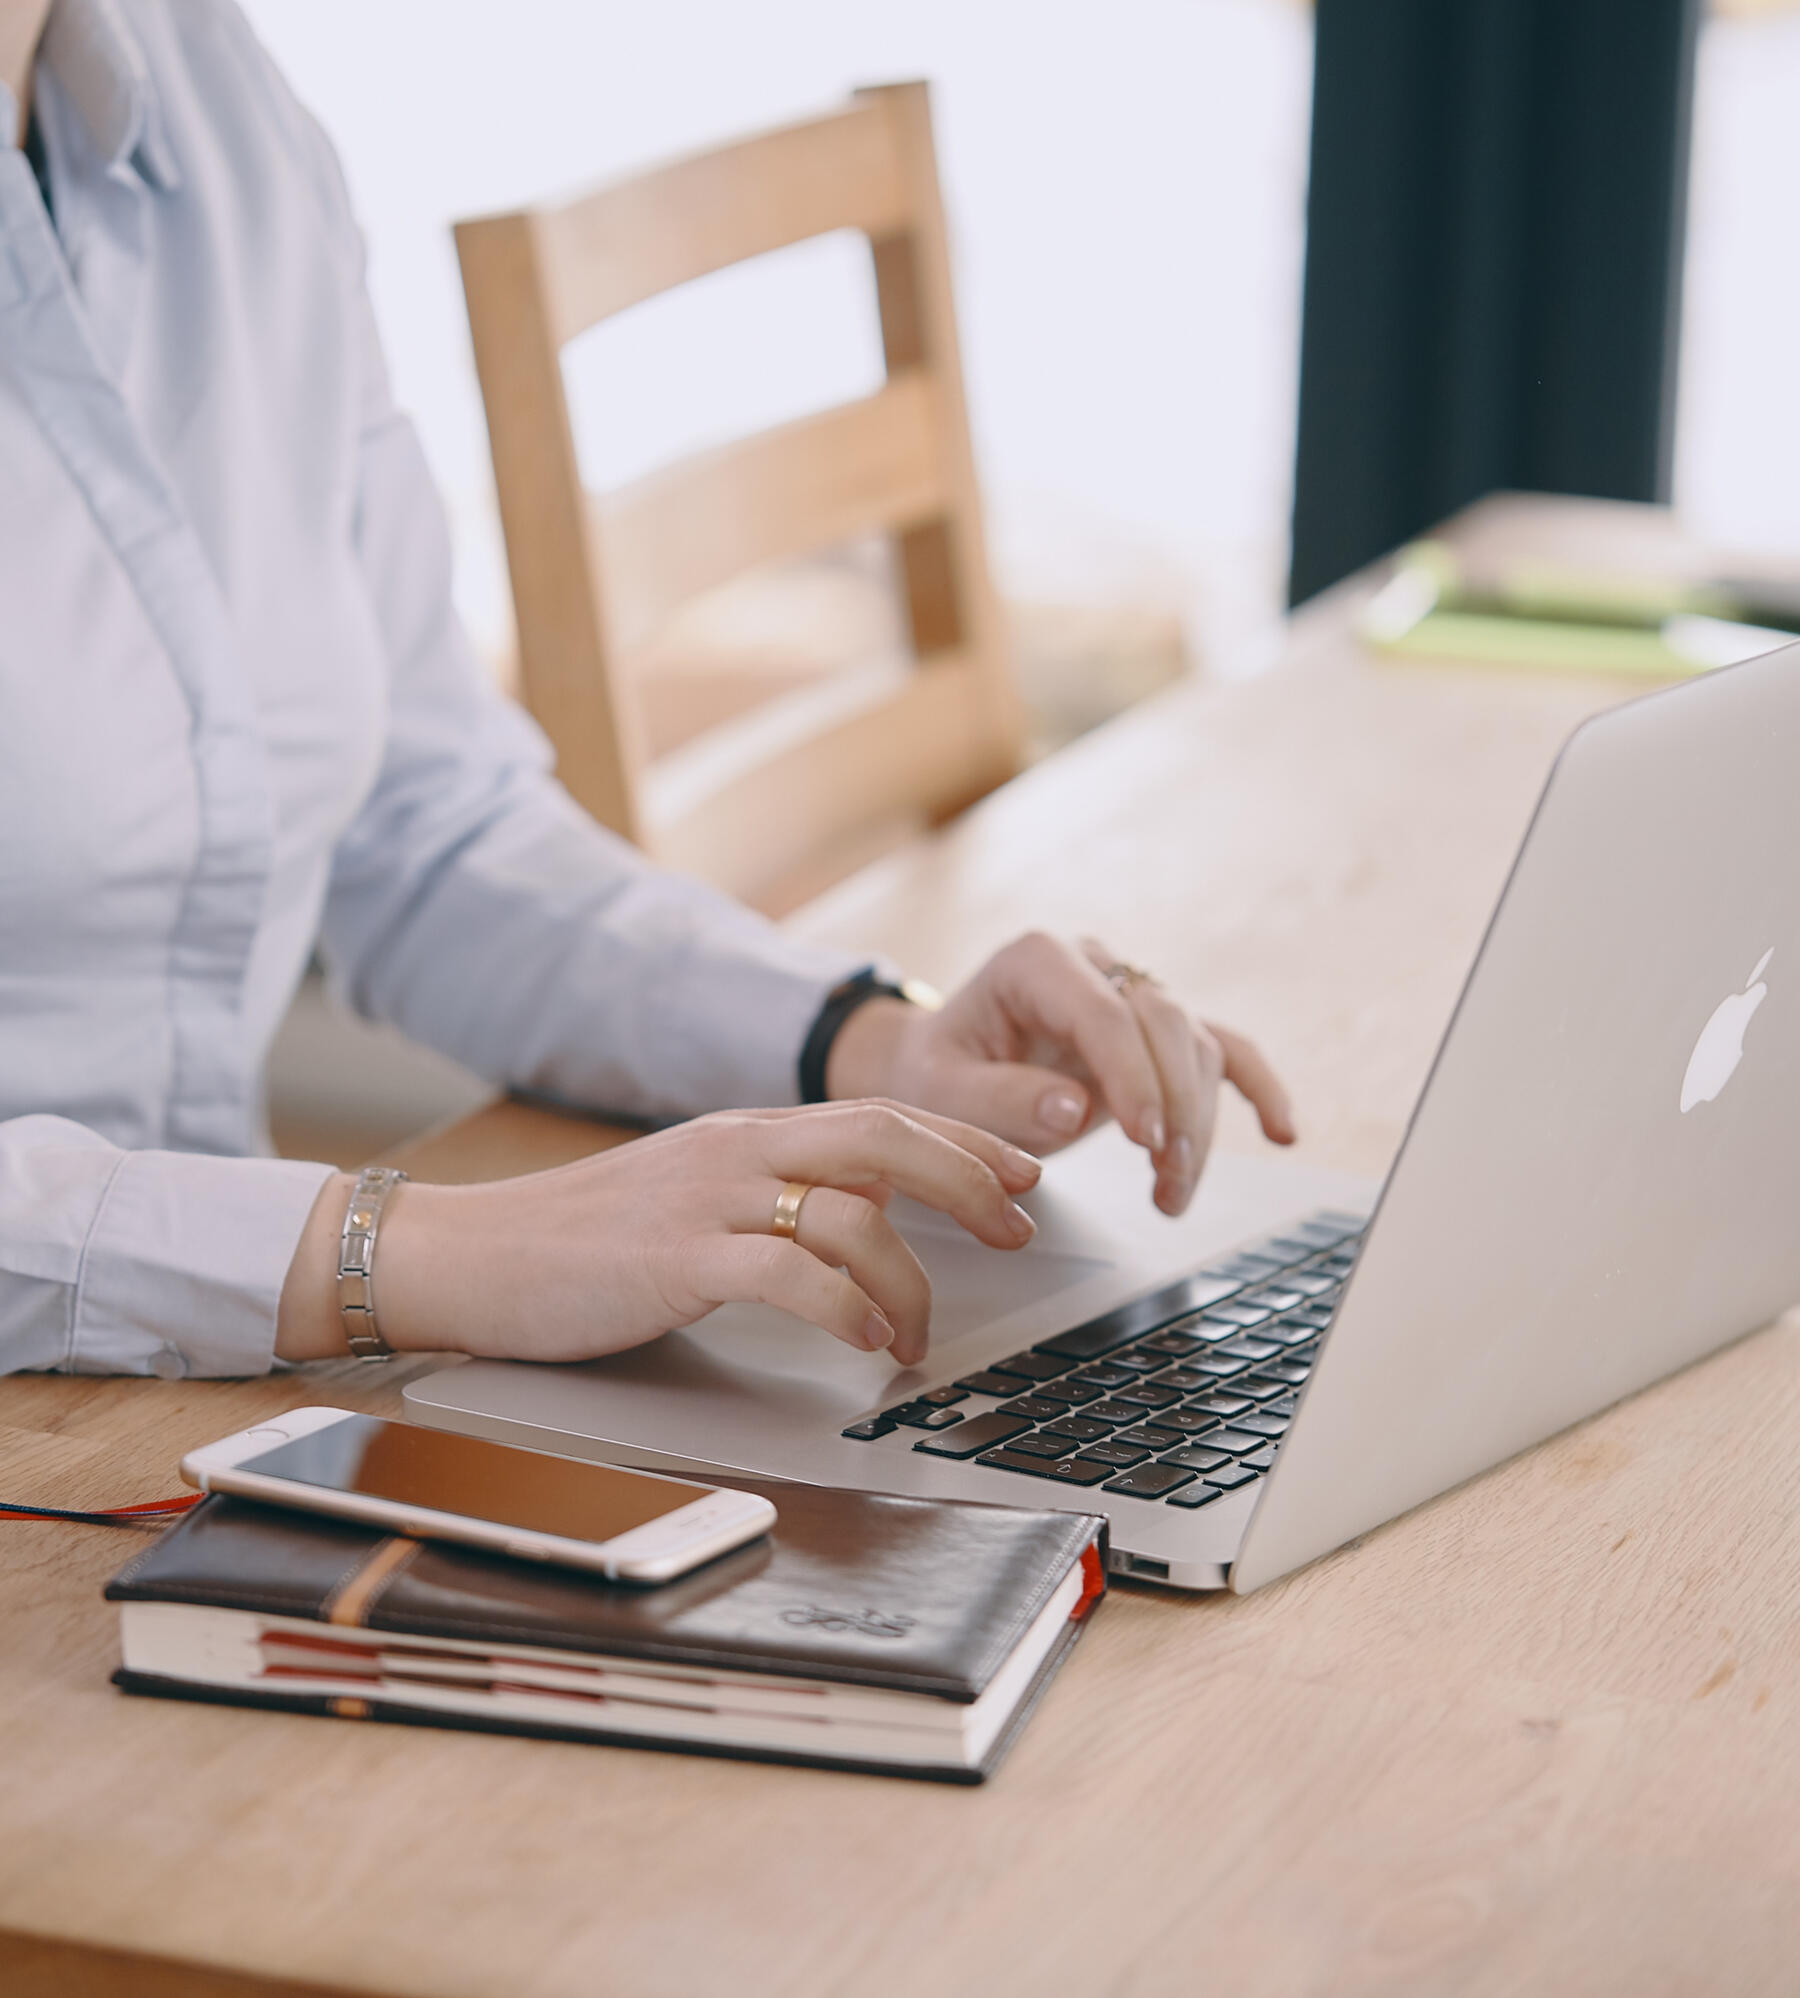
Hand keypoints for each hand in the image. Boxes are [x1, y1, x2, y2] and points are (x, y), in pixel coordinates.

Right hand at [276, 1103, 1040, 1367]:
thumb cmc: (585, 1238)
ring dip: (908, 1278)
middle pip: (886, 1139)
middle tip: (1020, 1227)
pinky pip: (789, 1273)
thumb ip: (777, 1193)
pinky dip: (845, 1308)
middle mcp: (738, 1147)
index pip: (881, 1114)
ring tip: (919, 1335)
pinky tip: (867, 1341)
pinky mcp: (677, 1259)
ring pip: (850, 1212)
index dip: (963, 1140)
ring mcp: (708, 1199)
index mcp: (748, 1130)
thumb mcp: (696, 1195)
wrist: (473, 1253)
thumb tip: (868, 1215)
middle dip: (969, 1180)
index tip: (1023, 1171)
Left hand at [826, 932, 1294, 1216]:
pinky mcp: (1154, 1031)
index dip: (1132, 1076)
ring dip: (1197, 1123)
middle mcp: (1094, 964)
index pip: (1104, 1013)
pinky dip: (1256, 1087)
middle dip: (1175, 1107)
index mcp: (1036, 961)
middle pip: (1164, 1024)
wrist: (940, 1065)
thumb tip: (1075, 1107)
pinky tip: (1283, 1131)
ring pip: (1194, 1046)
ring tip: (1171, 1192)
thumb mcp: (942, 1091)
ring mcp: (1131, 992)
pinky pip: (1221, 1048)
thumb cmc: (937, 1073)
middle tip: (1166, 1178)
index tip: (1142, 1140)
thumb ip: (1000, 1098)